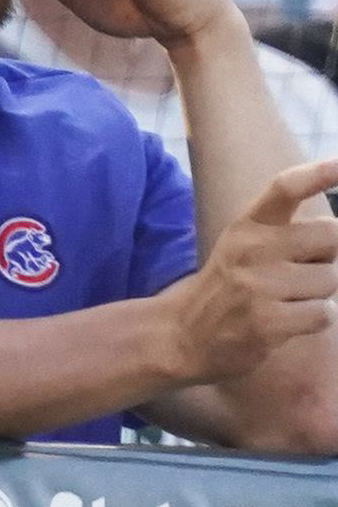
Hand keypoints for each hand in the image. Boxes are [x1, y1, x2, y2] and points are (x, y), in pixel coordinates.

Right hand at [162, 157, 337, 384]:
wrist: (183, 332)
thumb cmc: (231, 285)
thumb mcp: (245, 245)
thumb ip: (290, 233)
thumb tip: (337, 233)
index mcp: (247, 225)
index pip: (285, 188)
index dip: (319, 173)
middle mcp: (251, 249)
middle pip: (330, 235)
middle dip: (329, 255)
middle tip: (301, 269)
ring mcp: (258, 285)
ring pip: (331, 279)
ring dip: (319, 293)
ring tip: (286, 299)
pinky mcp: (268, 321)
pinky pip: (324, 313)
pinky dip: (314, 318)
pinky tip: (287, 320)